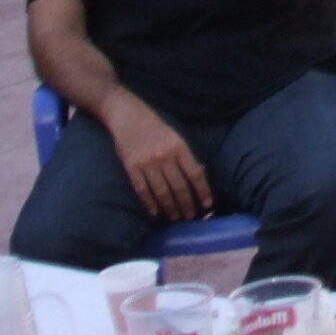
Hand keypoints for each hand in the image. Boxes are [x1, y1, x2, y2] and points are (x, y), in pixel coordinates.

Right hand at [106, 95, 212, 222]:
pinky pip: (142, 190)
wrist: (128, 116)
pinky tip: (155, 212)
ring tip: (175, 217)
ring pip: (162, 192)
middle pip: (179, 186)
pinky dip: (149, 203)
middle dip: (186, 204)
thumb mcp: (175, 136)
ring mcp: (147, 163)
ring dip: (170, 207)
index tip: (207, 204)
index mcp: (179, 147)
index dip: (203, 191)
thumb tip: (200, 174)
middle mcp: (165, 156)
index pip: (195, 174)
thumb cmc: (155, 127)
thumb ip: (186, 155)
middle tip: (190, 217)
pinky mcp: (131, 168)